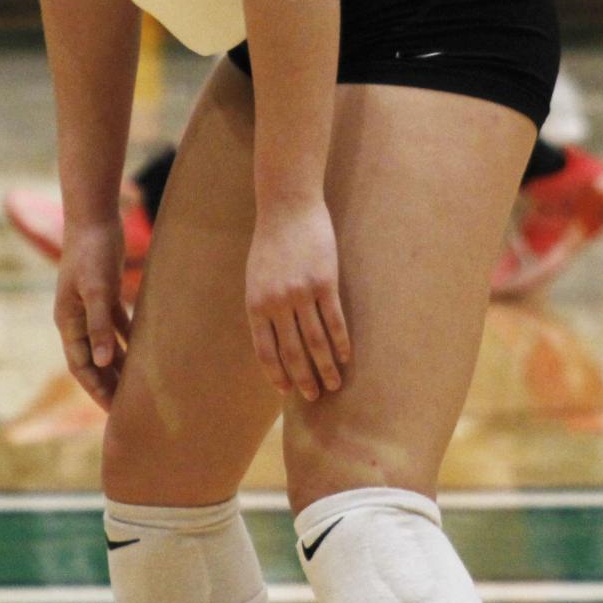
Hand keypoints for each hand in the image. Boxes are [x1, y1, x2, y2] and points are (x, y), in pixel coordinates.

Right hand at [55, 219, 131, 412]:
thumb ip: (98, 325)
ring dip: (121, 365)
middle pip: (94, 361)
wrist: (93, 217)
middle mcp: (77, 319)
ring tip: (140, 388)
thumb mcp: (96, 289)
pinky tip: (148, 351)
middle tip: (131, 410)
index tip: (115, 412)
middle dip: (109, 384)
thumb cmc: (91, 252)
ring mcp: (92, 306)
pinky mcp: (106, 294)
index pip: (81, 366)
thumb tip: (101, 362)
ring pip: (107, 345)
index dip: (97, 389)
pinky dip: (129, 339)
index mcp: (68, 322)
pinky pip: (118, 325)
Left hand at [245, 198, 351, 400]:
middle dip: (304, 378)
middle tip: (314, 396)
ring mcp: (302, 293)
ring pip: (316, 341)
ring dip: (326, 366)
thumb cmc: (270, 242)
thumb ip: (264, 308)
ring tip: (334, 383)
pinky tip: (346, 356)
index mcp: (256, 304)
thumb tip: (273, 339)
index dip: (277, 374)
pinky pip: (334, 320)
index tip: (287, 391)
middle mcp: (277, 303)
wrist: (287, 206)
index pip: (266, 350)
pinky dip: (341, 342)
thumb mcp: (256, 277)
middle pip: (292, 352)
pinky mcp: (325, 282)